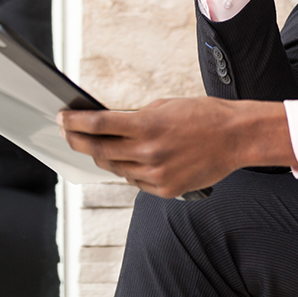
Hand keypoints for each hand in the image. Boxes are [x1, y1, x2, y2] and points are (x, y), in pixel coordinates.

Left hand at [58, 98, 295, 198]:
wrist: (237, 138)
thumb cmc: (202, 115)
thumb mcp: (163, 106)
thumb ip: (134, 117)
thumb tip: (106, 124)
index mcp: (146, 126)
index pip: (97, 125)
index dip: (74, 122)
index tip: (60, 118)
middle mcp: (148, 153)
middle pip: (99, 150)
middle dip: (78, 140)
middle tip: (66, 131)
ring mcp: (156, 175)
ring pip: (115, 168)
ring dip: (103, 155)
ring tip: (96, 144)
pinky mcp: (165, 190)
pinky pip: (134, 181)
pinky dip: (128, 170)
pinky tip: (129, 159)